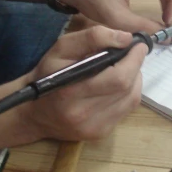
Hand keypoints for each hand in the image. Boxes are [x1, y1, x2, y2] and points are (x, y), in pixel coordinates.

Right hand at [23, 26, 145, 140]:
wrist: (33, 111)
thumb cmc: (47, 74)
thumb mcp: (62, 47)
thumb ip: (92, 37)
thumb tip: (125, 38)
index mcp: (71, 90)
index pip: (117, 77)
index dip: (133, 60)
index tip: (138, 45)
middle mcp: (83, 114)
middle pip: (127, 89)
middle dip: (136, 67)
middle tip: (135, 53)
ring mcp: (93, 127)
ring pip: (131, 100)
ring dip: (135, 79)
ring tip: (126, 67)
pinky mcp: (100, 134)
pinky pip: (126, 110)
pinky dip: (129, 93)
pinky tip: (119, 84)